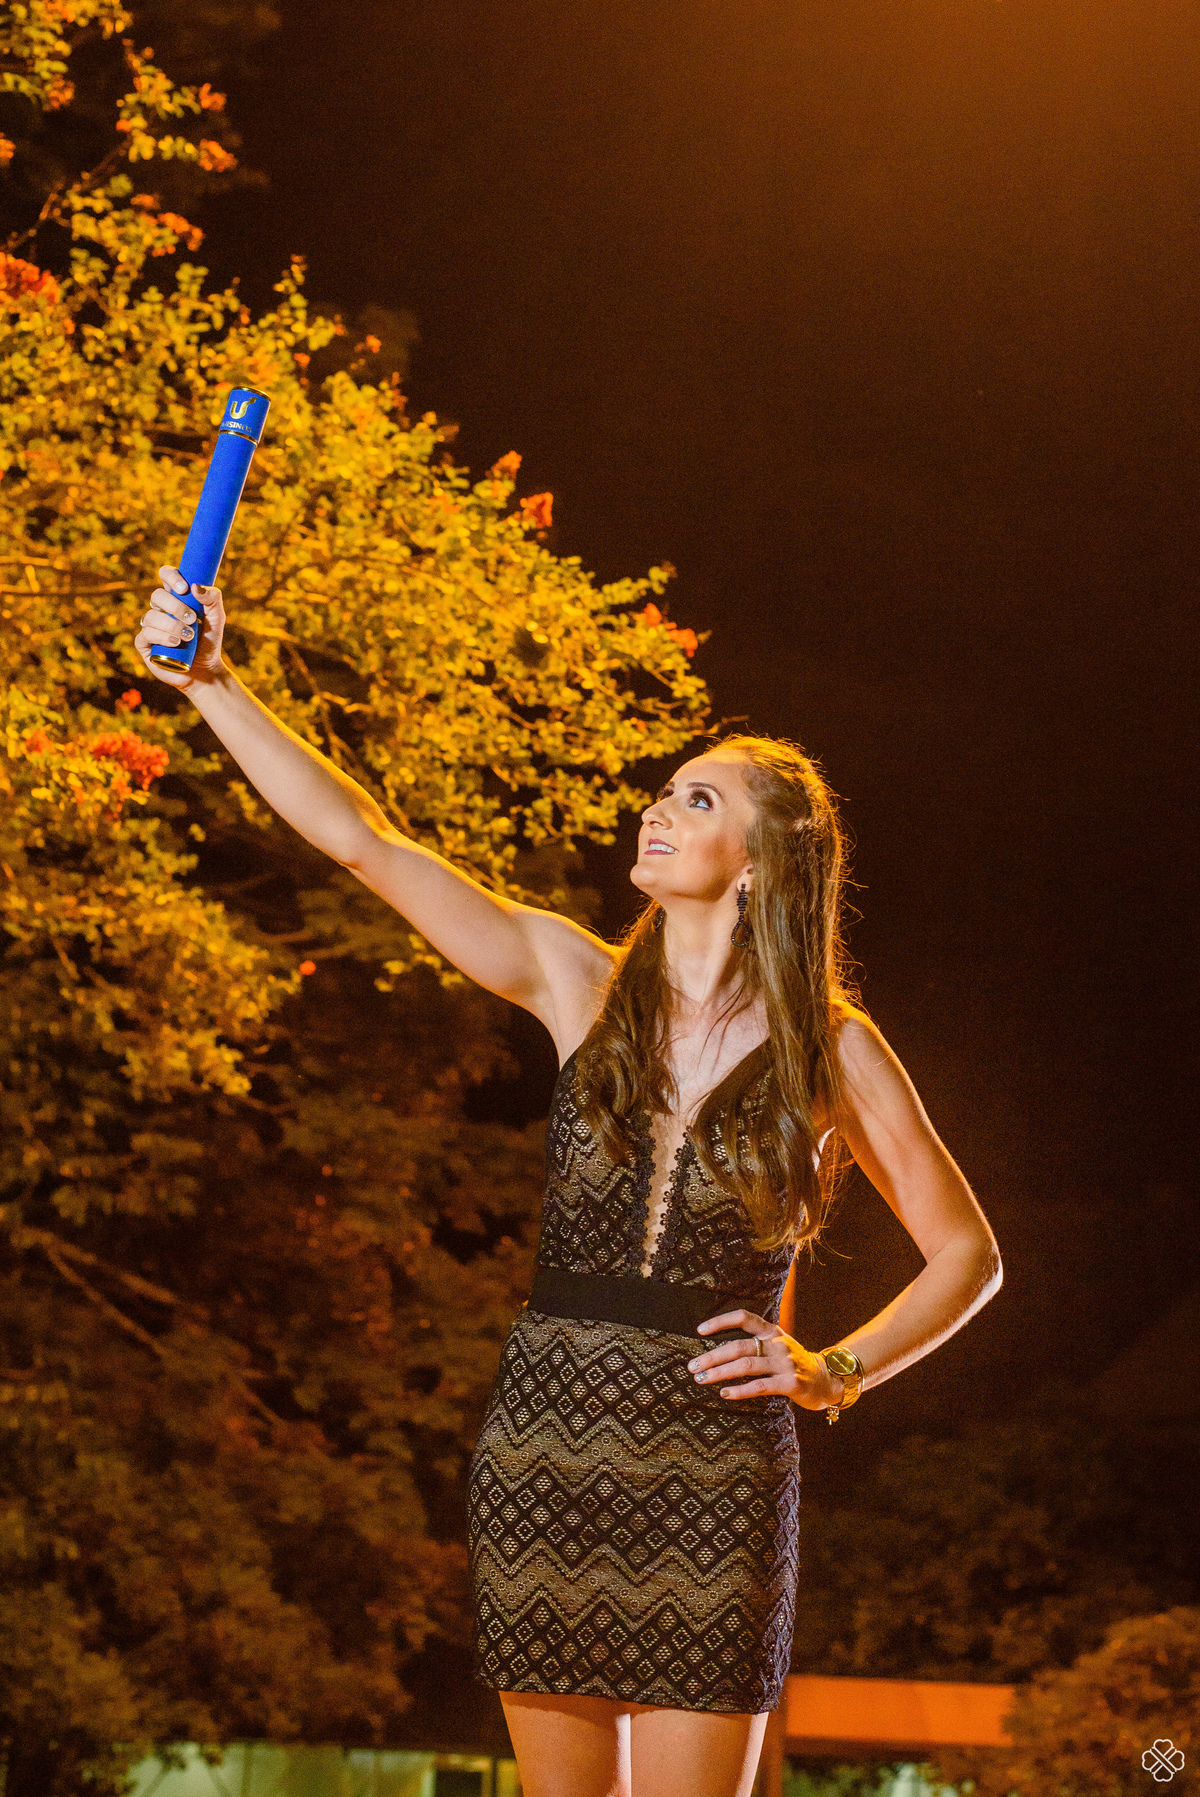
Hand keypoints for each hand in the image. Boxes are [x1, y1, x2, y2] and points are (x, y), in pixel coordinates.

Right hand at [134, 564, 227, 689]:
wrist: (205, 670)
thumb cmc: (209, 642)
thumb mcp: (217, 619)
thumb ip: (212, 599)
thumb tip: (195, 587)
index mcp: (176, 598)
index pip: (166, 575)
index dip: (171, 576)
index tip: (184, 588)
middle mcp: (161, 610)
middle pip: (157, 595)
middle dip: (175, 606)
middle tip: (193, 619)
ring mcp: (151, 626)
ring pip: (151, 616)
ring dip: (172, 625)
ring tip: (188, 636)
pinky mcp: (145, 644)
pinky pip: (145, 634)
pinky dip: (161, 637)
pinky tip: (175, 643)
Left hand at [687, 1307, 844, 1410]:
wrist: (827, 1380)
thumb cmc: (794, 1363)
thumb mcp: (778, 1345)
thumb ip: (756, 1343)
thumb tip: (718, 1351)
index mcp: (772, 1331)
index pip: (744, 1317)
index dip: (721, 1322)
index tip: (700, 1330)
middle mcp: (778, 1344)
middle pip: (738, 1346)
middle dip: (712, 1356)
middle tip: (692, 1366)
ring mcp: (785, 1363)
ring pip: (745, 1365)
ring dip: (719, 1373)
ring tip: (701, 1379)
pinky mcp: (791, 1383)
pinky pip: (759, 1386)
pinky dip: (739, 1390)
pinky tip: (724, 1393)